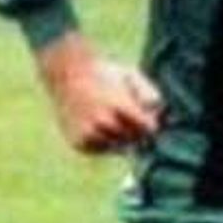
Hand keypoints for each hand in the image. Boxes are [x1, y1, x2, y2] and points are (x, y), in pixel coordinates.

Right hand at [35, 31, 162, 152]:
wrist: (66, 73)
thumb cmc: (104, 74)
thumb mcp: (130, 75)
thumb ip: (149, 92)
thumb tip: (155, 112)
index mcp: (118, 106)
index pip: (149, 128)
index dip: (149, 122)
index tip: (143, 114)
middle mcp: (103, 122)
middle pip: (135, 139)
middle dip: (135, 130)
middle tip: (123, 114)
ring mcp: (89, 134)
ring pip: (118, 147)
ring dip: (119, 138)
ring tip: (109, 117)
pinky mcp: (79, 143)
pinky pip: (101, 149)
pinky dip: (103, 142)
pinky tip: (97, 125)